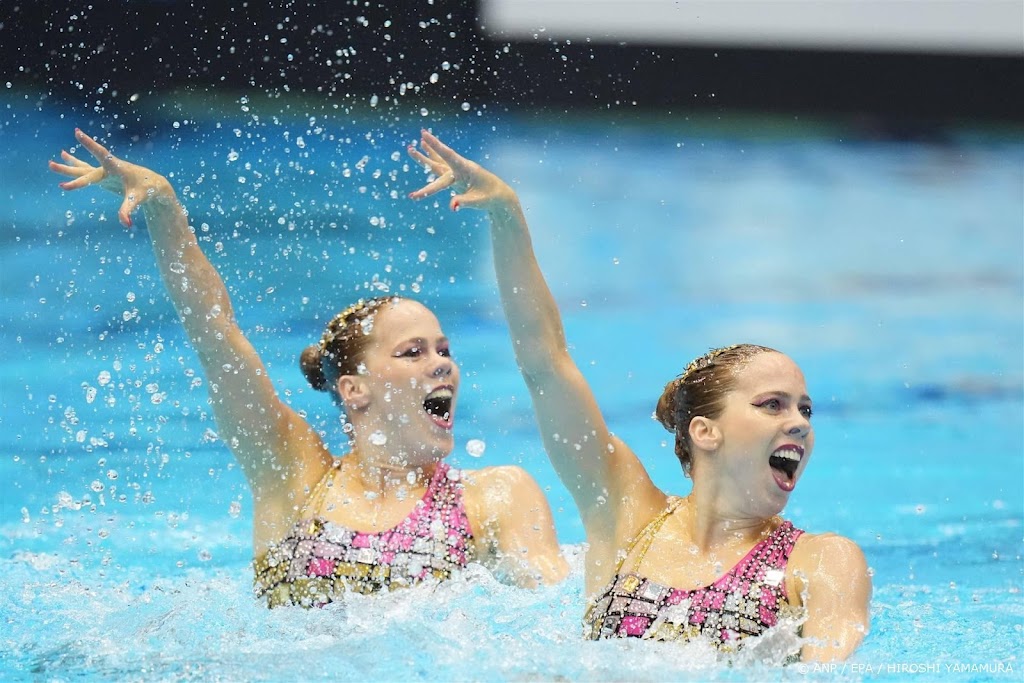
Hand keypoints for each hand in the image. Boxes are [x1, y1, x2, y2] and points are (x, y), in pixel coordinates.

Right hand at [48, 129, 171, 227]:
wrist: (153, 185)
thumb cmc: (147, 189)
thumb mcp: (137, 199)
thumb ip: (128, 210)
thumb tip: (125, 223)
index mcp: (116, 167)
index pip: (100, 154)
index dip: (89, 144)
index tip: (77, 133)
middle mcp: (107, 167)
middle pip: (84, 168)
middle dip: (68, 169)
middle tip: (50, 165)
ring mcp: (104, 172)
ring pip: (82, 168)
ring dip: (67, 165)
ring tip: (51, 163)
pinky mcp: (104, 176)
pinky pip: (86, 170)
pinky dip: (74, 165)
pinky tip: (64, 156)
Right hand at [407, 130, 516, 211]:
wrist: (498, 195)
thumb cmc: (489, 197)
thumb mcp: (478, 201)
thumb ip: (464, 202)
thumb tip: (452, 207)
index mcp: (466, 169)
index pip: (448, 156)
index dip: (435, 146)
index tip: (424, 137)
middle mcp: (460, 167)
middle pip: (439, 160)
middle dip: (427, 152)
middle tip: (413, 143)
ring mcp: (457, 171)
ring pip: (438, 161)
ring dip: (427, 153)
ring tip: (413, 146)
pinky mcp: (456, 175)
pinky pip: (441, 166)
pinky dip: (432, 158)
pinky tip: (425, 149)